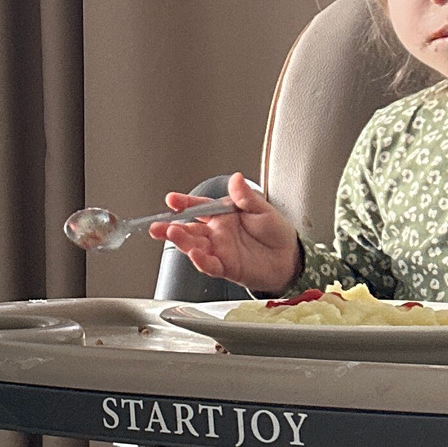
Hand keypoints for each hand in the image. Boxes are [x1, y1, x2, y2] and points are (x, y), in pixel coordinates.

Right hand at [148, 171, 300, 295]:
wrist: (289, 258)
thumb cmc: (275, 232)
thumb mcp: (263, 209)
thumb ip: (246, 196)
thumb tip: (236, 179)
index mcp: (222, 216)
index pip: (199, 207)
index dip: (184, 204)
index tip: (172, 200)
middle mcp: (216, 233)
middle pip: (189, 230)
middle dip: (171, 227)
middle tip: (157, 225)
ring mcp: (219, 251)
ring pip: (194, 246)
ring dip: (181, 242)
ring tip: (171, 234)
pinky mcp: (226, 267)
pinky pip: (210, 265)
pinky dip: (201, 261)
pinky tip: (194, 254)